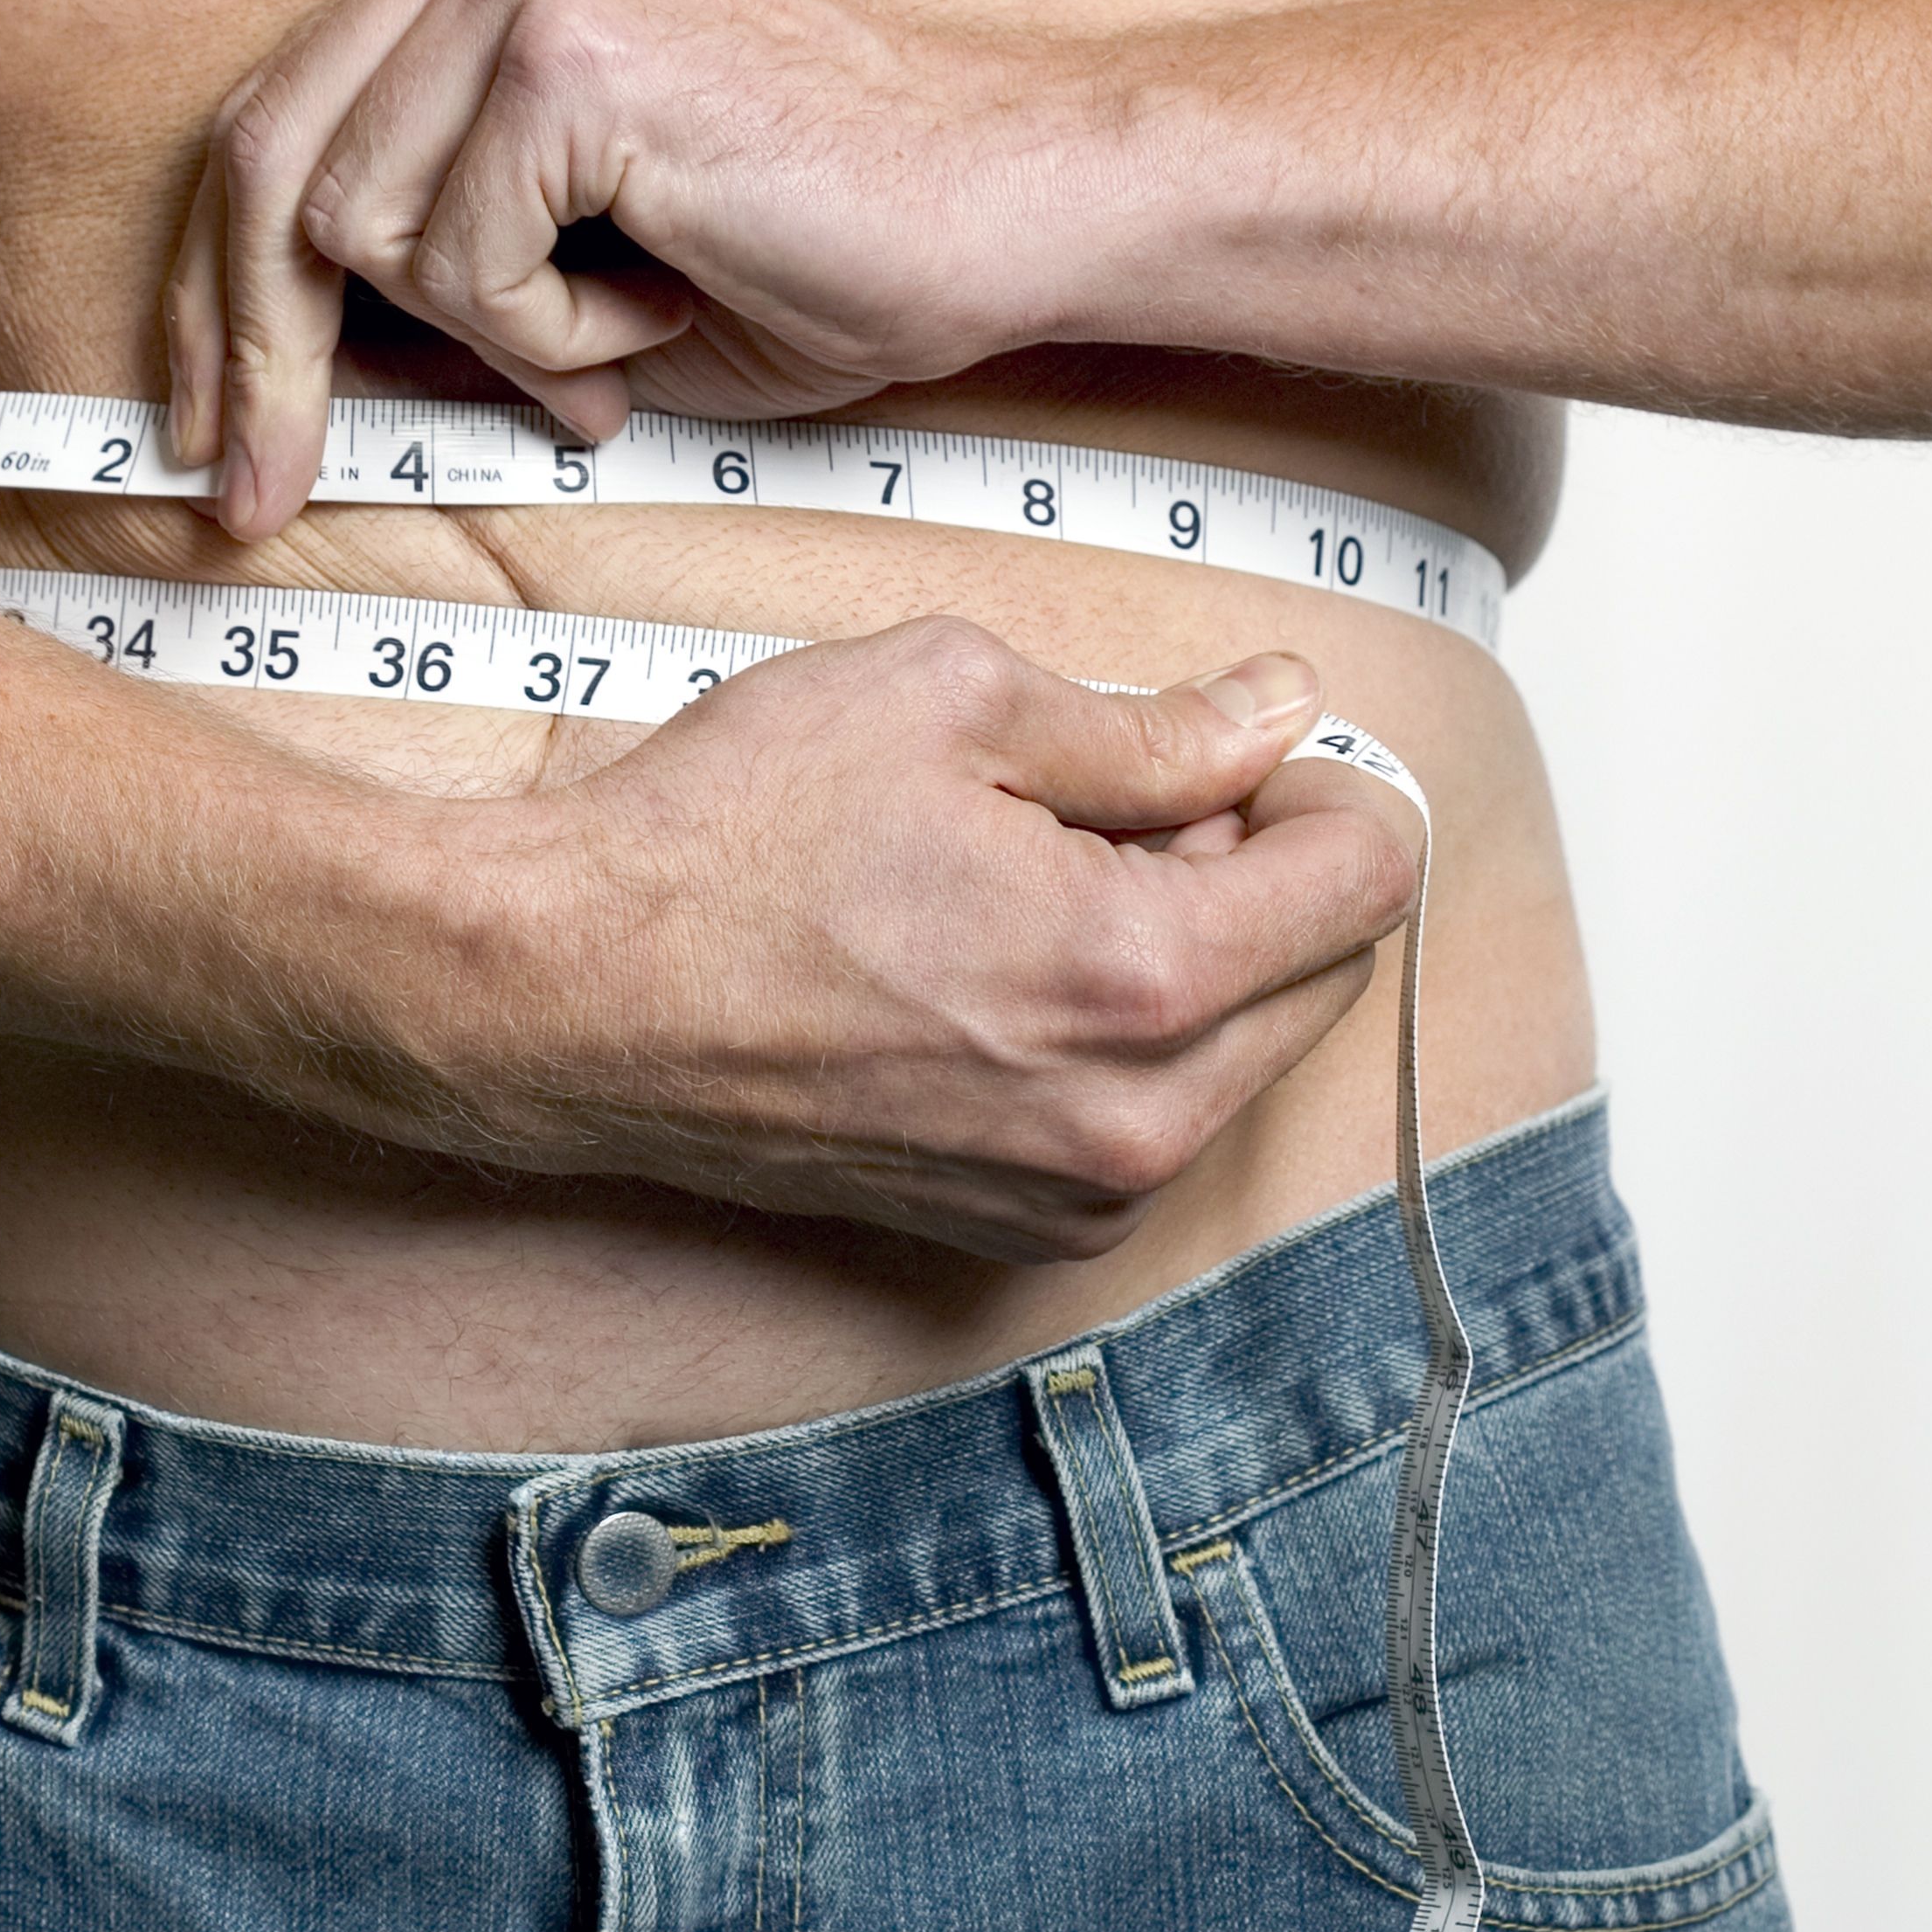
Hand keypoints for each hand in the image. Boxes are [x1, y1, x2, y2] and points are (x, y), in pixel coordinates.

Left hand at [166, 0, 1094, 537]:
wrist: (997, 218)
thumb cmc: (802, 249)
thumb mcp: (563, 261)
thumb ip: (419, 270)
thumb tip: (253, 371)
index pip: (273, 119)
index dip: (215, 294)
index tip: (207, 433)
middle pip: (267, 165)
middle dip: (258, 356)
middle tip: (261, 493)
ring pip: (361, 230)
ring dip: (489, 336)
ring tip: (622, 332)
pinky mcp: (572, 52)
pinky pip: (463, 263)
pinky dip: (553, 335)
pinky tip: (665, 303)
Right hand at [379, 622, 1424, 1264]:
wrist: (562, 997)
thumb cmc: (726, 837)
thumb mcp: (945, 700)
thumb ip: (1151, 724)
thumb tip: (1283, 709)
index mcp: (1138, 976)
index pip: (1368, 879)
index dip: (1320, 784)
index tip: (1236, 750)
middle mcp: (1134, 1118)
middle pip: (1328, 973)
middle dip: (1258, 872)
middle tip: (1108, 806)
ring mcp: (1078, 1194)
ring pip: (1246, 1049)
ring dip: (1192, 956)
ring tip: (1030, 884)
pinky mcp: (1021, 1231)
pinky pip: (1154, 1116)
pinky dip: (1123, 1036)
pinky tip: (992, 968)